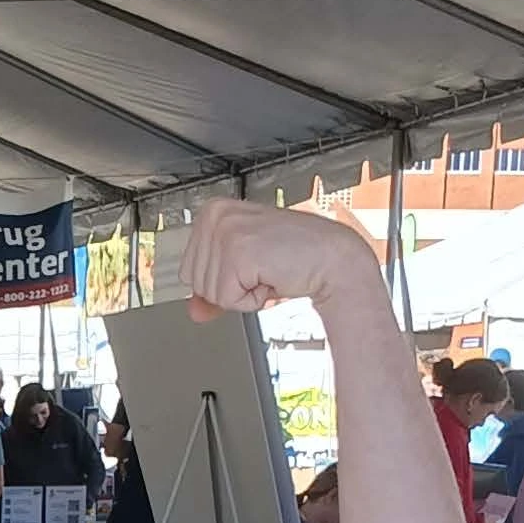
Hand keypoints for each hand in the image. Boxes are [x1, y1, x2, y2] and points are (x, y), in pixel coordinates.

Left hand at [180, 195, 382, 321]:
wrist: (335, 260)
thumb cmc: (297, 257)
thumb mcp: (244, 270)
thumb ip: (214, 288)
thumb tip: (194, 311)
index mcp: (214, 211)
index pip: (188, 269)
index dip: (220, 280)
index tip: (250, 266)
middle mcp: (216, 215)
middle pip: (195, 282)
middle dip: (231, 288)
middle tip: (262, 269)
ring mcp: (226, 231)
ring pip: (210, 293)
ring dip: (243, 294)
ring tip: (268, 272)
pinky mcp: (238, 252)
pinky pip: (227, 299)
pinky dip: (252, 300)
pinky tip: (271, 277)